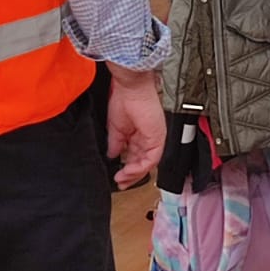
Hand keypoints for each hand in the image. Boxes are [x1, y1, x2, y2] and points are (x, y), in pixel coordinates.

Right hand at [105, 66, 165, 188]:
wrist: (130, 88)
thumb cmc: (124, 99)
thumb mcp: (115, 128)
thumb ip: (115, 144)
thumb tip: (111, 155)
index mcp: (139, 134)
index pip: (135, 157)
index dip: (127, 169)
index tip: (119, 177)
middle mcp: (148, 137)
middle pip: (143, 163)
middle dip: (131, 176)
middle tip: (121, 182)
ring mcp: (155, 138)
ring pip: (148, 164)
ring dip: (134, 174)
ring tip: (122, 178)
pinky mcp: (158, 137)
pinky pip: (151, 159)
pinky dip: (139, 168)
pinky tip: (128, 171)